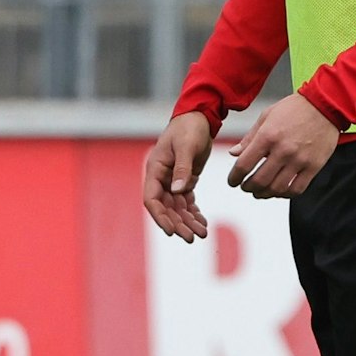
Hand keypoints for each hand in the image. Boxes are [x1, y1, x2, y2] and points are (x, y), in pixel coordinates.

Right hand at [143, 111, 213, 242]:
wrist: (199, 117)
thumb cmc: (189, 128)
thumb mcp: (186, 146)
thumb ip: (182, 168)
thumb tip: (178, 191)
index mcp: (155, 170)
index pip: (152, 199)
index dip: (160, 217)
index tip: (171, 231)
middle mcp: (161, 178)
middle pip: (166, 208)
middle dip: (178, 224)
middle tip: (192, 238)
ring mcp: (173, 180)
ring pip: (178, 208)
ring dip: (188, 221)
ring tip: (202, 234)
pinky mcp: (185, 180)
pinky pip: (187, 201)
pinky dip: (194, 213)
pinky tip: (203, 223)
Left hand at [226, 92, 338, 198]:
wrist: (325, 104)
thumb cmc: (295, 108)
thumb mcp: (266, 116)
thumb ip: (249, 137)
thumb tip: (234, 153)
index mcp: (268, 136)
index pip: (244, 165)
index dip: (234, 177)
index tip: (233, 181)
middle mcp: (283, 150)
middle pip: (259, 181)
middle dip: (248, 187)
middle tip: (246, 187)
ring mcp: (299, 160)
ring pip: (277, 188)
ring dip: (264, 194)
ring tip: (260, 192)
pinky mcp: (314, 166)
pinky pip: (297, 189)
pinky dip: (285, 194)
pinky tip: (280, 190)